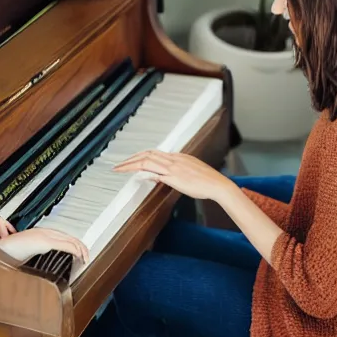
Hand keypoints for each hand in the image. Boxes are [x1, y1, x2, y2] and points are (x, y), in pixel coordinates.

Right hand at [0, 228, 88, 264]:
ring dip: (80, 250)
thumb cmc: (8, 254)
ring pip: (70, 240)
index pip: (63, 237)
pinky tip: (79, 257)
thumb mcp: (24, 255)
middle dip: (81, 247)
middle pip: (70, 237)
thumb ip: (33, 256)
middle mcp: (45, 232)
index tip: (80, 255)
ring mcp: (45, 235)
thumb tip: (38, 268)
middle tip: (87, 258)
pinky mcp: (45, 241)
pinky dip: (75, 250)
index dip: (74, 245)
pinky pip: (65, 244)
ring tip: (85, 259)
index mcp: (40, 234)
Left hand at [113, 150, 236, 201]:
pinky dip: (144, 171)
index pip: (153, 153)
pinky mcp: (175, 177)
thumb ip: (172, 173)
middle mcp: (174, 159)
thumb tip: (158, 176)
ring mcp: (173, 167)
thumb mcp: (188, 172)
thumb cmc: (206, 181)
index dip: (139, 156)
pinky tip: (135, 174)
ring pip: (147, 160)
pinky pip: (156, 172)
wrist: (217, 184)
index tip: (130, 160)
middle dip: (131, 159)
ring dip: (131, 164)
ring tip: (120, 169)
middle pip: (147, 154)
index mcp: (177, 157)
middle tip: (118, 165)